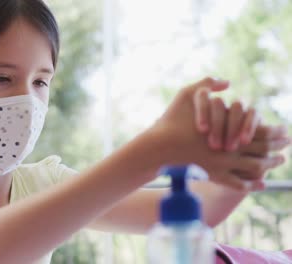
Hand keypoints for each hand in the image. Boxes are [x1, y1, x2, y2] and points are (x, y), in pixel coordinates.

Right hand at [150, 77, 287, 190]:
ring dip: (268, 165)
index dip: (275, 131)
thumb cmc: (171, 121)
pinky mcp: (212, 176)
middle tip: (289, 145)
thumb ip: (206, 84)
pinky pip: (237, 184)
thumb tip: (226, 81)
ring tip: (279, 161)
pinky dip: (251, 184)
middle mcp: (228, 149)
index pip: (260, 131)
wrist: (157, 147)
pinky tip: (260, 183)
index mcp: (226, 129)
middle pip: (262, 149)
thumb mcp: (186, 94)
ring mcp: (221, 165)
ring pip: (253, 167)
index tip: (286, 130)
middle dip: (278, 147)